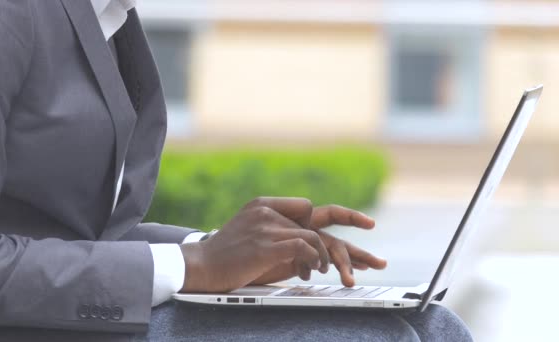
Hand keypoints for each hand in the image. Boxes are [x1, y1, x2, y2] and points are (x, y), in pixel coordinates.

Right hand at [179, 197, 385, 292]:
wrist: (200, 265)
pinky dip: (313, 260)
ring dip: (328, 256)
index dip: (332, 215)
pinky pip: (304, 247)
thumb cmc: (228, 256)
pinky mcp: (267, 244)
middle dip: (352, 218)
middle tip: (372, 225)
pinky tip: (313, 272)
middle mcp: (270, 211)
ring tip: (335, 272)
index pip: (308, 206)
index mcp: (266, 206)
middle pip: (321, 214)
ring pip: (314, 235)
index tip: (355, 222)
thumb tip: (309, 250)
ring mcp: (269, 226)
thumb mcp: (255, 238)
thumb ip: (280, 236)